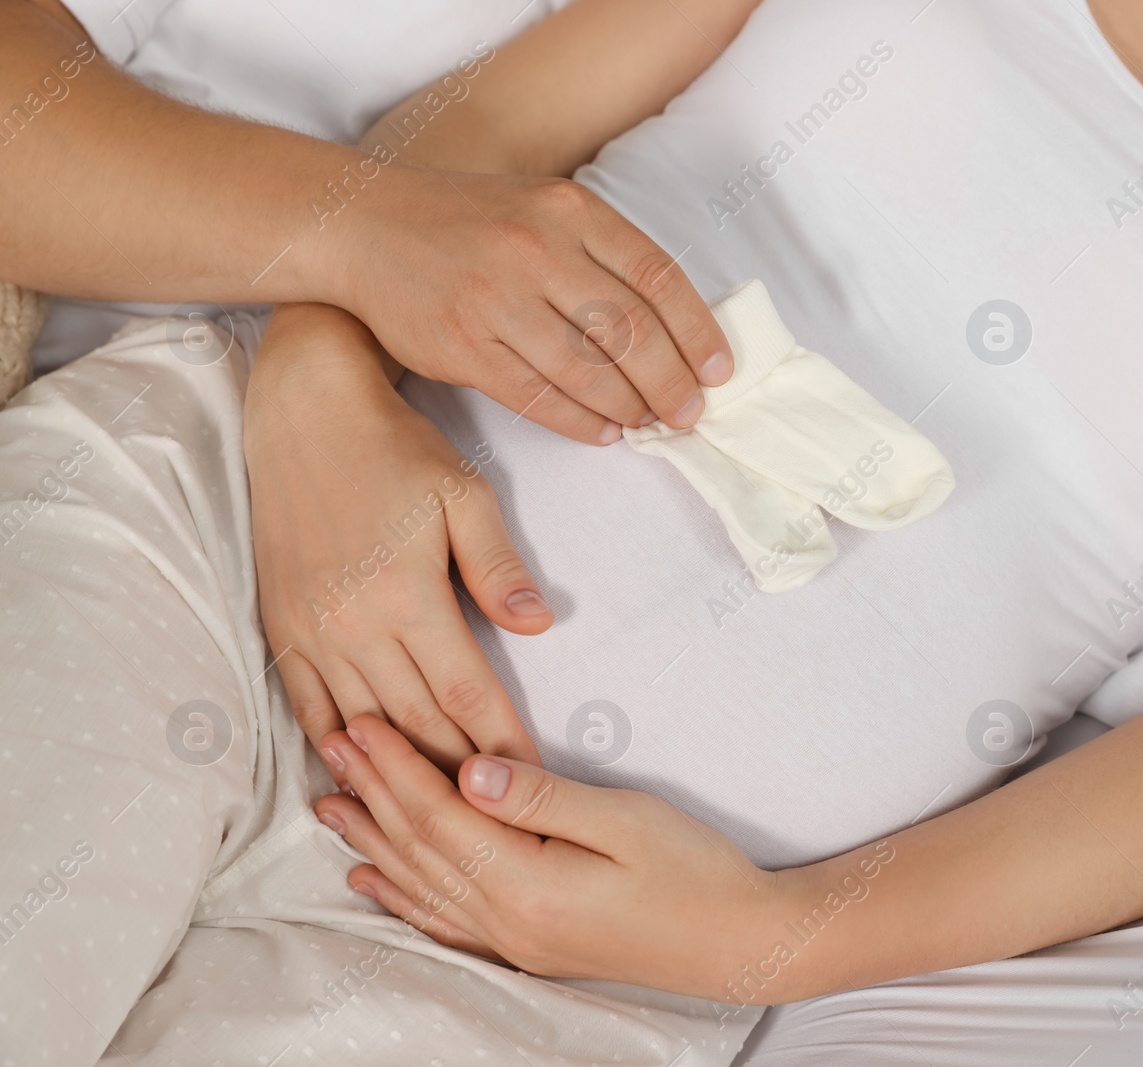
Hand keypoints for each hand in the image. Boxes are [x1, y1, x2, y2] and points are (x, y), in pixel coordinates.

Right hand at [244, 305, 544, 774]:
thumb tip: (537, 626)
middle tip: (496, 822)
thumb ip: (498, 566)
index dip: (502, 748)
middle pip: (416, 727)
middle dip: (458, 778)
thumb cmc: (398, 451)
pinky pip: (307, 706)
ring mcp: (311, 632)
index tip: (532, 785)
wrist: (305, 415)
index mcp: (407, 598)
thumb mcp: (465, 496)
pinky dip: (334, 748)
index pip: (467, 696)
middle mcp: (353, 627)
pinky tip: (356, 779)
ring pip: (362, 727)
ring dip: (399, 775)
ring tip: (435, 818)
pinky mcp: (282, 627)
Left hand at [313, 715, 804, 1002]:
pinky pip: (444, 923)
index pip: (440, 816)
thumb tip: (470, 771)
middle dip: (372, 792)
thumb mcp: (627, 820)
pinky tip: (372, 881)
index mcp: (529, 884)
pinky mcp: (529, 949)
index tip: (360, 722)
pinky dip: (401, 898)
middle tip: (329, 742)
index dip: (396, 767)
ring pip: (421, 886)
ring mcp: (515, 944)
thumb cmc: (696, 873)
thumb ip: (542, 797)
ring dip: (373, 840)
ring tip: (328, 804)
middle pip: (420, 849)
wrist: (741, 942)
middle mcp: (508, 923)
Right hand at [335, 170, 732, 444]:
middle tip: (689, 412)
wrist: (364, 226)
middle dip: (671, 383)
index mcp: (570, 211)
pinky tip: (602, 431)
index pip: (658, 278)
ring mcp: (497, 300)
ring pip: (589, 372)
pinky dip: (580, 422)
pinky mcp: (463, 346)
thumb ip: (603, 253)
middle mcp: (537, 250)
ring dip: (629, 408)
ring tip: (648, 424)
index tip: (719, 370)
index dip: (698, 332)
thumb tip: (676, 326)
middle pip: (631, 332)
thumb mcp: (544, 208)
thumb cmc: (470, 222)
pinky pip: (538, 397)